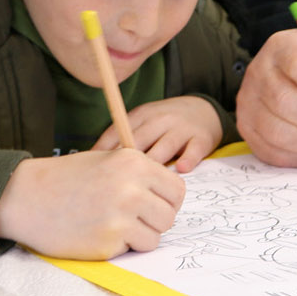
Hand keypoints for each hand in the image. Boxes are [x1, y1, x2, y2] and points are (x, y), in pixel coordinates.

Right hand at [0, 149, 184, 259]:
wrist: (26, 197)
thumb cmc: (67, 178)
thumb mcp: (108, 160)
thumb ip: (140, 174)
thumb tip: (170, 196)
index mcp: (135, 163)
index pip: (177, 190)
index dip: (167, 201)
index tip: (153, 205)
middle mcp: (132, 188)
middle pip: (169, 217)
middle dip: (154, 221)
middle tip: (131, 219)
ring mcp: (121, 217)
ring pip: (155, 238)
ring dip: (139, 237)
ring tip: (113, 225)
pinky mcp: (107, 242)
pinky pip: (131, 250)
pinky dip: (119, 247)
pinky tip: (97, 233)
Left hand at [98, 96, 223, 172]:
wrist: (204, 110)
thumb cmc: (165, 124)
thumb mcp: (144, 123)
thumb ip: (122, 139)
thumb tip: (92, 163)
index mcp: (142, 115)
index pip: (118, 131)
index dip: (104, 151)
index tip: (92, 170)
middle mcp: (161, 119)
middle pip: (140, 140)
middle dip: (126, 163)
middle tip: (116, 184)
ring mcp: (182, 128)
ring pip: (165, 146)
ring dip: (155, 163)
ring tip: (144, 184)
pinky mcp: (201, 138)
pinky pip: (194, 150)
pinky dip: (188, 159)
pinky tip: (180, 170)